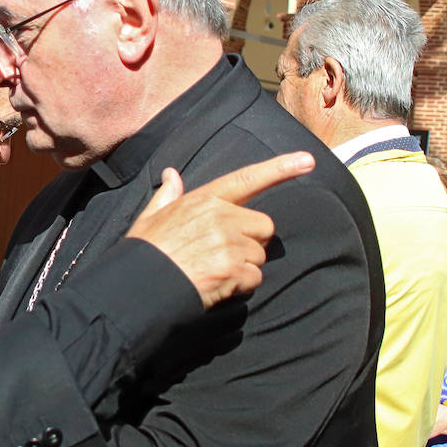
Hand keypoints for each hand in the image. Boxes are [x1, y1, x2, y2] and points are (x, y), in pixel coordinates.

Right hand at [127, 152, 314, 307]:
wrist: (139, 285)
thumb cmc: (145, 252)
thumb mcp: (150, 217)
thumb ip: (166, 195)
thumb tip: (170, 174)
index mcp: (204, 200)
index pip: (247, 179)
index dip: (279, 169)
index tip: (307, 160)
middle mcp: (222, 217)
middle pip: (263, 226)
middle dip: (251, 241)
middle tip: (223, 255)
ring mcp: (229, 243)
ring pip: (259, 255)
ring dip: (244, 266)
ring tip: (214, 272)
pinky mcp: (234, 269)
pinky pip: (254, 278)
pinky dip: (240, 286)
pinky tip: (217, 286)